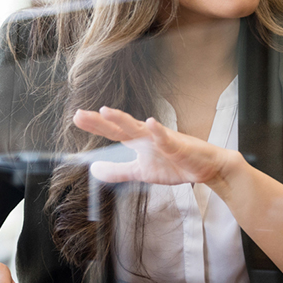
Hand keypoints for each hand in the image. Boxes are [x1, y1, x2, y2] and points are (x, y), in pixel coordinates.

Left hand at [73, 106, 235, 185]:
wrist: (206, 168)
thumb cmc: (174, 165)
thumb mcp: (141, 172)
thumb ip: (118, 171)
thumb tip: (93, 170)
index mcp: (138, 142)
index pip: (113, 132)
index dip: (95, 125)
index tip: (77, 118)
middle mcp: (147, 136)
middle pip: (120, 127)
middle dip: (100, 121)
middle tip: (80, 114)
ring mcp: (162, 139)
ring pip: (139, 128)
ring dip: (123, 120)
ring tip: (106, 111)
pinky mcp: (178, 146)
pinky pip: (166, 139)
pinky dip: (158, 132)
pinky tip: (150, 123)